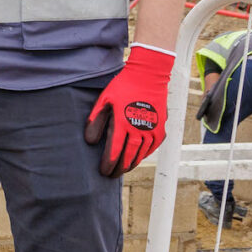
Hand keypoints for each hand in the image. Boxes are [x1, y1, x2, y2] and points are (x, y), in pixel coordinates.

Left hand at [86, 44, 176, 176]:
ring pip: (142, 153)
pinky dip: (145, 154)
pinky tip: (138, 158)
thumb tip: (89, 142)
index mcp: (123, 122)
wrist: (148, 76)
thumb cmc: (123, 87)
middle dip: (119, 168)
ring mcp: (152, 129)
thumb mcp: (103, 101)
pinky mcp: (161, 127)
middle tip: (111, 175)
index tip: (103, 171)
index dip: (109, 163)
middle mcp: (139, 128)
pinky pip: (153, 146)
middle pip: (129, 156)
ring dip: (132, 163)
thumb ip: (95, 121)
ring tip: (122, 169)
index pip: (115, 150)